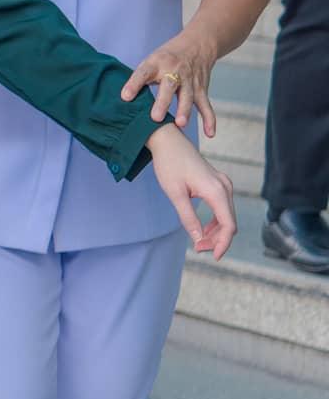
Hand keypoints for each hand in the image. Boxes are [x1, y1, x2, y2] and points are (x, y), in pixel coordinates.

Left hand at [120, 30, 218, 136]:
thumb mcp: (150, 61)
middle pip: (169, 86)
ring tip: (180, 124)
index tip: (125, 97)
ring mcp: (189, 80)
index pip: (143, 73)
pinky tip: (210, 133)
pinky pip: (206, 105)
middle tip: (155, 118)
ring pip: (188, 95)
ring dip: (184, 110)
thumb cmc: (166, 58)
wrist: (197, 44)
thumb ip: (139, 79)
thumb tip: (122, 101)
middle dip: (163, 102)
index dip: (134, 84)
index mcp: (156, 63)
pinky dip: (210, 119)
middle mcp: (174, 70)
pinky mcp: (201, 88)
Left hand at [147, 125, 235, 258]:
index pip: (229, 225)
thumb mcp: (175, 194)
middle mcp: (225, 187)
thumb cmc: (169, 165)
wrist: (168, 141)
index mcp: (217, 191)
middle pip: (230, 222)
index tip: (212, 256)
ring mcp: (223, 184)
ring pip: (227, 216)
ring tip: (199, 242)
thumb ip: (188, 217)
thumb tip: (197, 239)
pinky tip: (203, 229)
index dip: (223, 243)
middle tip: (198, 249)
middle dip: (217, 239)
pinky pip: (222, 207)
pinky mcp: (218, 183)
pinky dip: (215, 221)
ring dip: (216, 231)